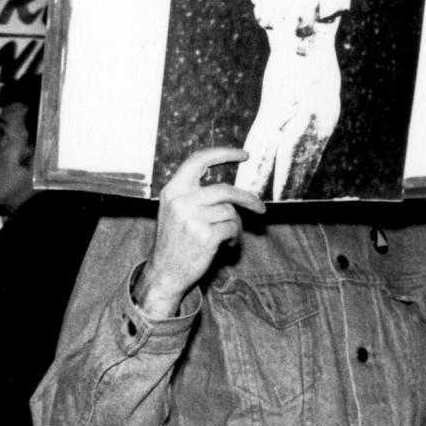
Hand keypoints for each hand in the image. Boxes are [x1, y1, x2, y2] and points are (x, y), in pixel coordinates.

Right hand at [140, 147, 265, 318]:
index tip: (243, 154)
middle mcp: (181, 201)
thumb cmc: (175, 241)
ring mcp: (192, 218)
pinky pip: (232, 229)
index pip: (199, 160)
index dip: (223, 153)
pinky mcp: (205, 236)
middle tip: (260, 207)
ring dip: (235, 225)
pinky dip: (234, 238)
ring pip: (230, 212)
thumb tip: (230, 188)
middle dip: (247, 198)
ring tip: (227, 236)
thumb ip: (194, 195)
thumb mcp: (175, 211)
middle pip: (225, 190)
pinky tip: (225, 245)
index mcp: (172, 190)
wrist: (165, 272)